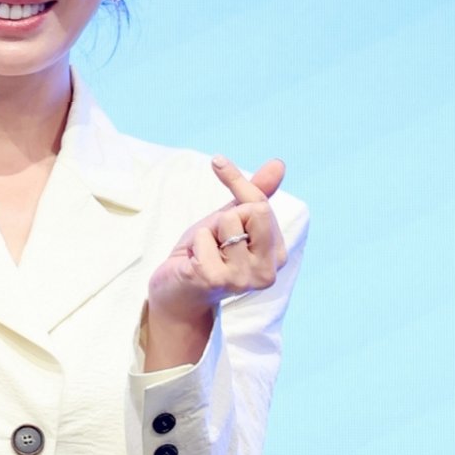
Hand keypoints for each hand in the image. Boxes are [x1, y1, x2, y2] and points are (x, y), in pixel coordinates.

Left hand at [147, 155, 288, 321]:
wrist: (175, 293)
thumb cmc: (205, 254)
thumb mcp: (230, 219)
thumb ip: (254, 194)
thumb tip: (279, 164)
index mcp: (277, 255)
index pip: (262, 205)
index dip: (237, 182)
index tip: (216, 161)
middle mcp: (267, 271)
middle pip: (256, 210)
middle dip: (227, 214)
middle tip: (215, 238)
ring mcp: (243, 278)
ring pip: (229, 221)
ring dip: (208, 231)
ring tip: (206, 253)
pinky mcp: (217, 280)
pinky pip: (205, 237)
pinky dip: (195, 244)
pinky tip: (195, 263)